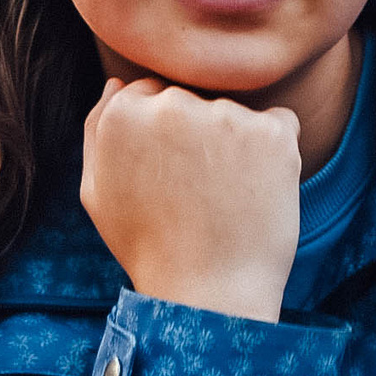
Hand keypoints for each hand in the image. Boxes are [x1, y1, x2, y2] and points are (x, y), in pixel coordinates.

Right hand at [80, 78, 300, 322]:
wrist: (208, 293)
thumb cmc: (148, 246)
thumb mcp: (97, 192)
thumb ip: (97, 129)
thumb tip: (118, 82)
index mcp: (123, 115)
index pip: (149, 95)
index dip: (160, 138)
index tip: (166, 175)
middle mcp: (172, 105)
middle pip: (190, 100)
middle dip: (194, 134)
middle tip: (194, 191)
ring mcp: (226, 116)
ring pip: (232, 114)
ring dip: (233, 145)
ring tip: (223, 198)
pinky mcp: (273, 133)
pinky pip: (278, 126)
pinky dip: (273, 154)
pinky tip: (255, 191)